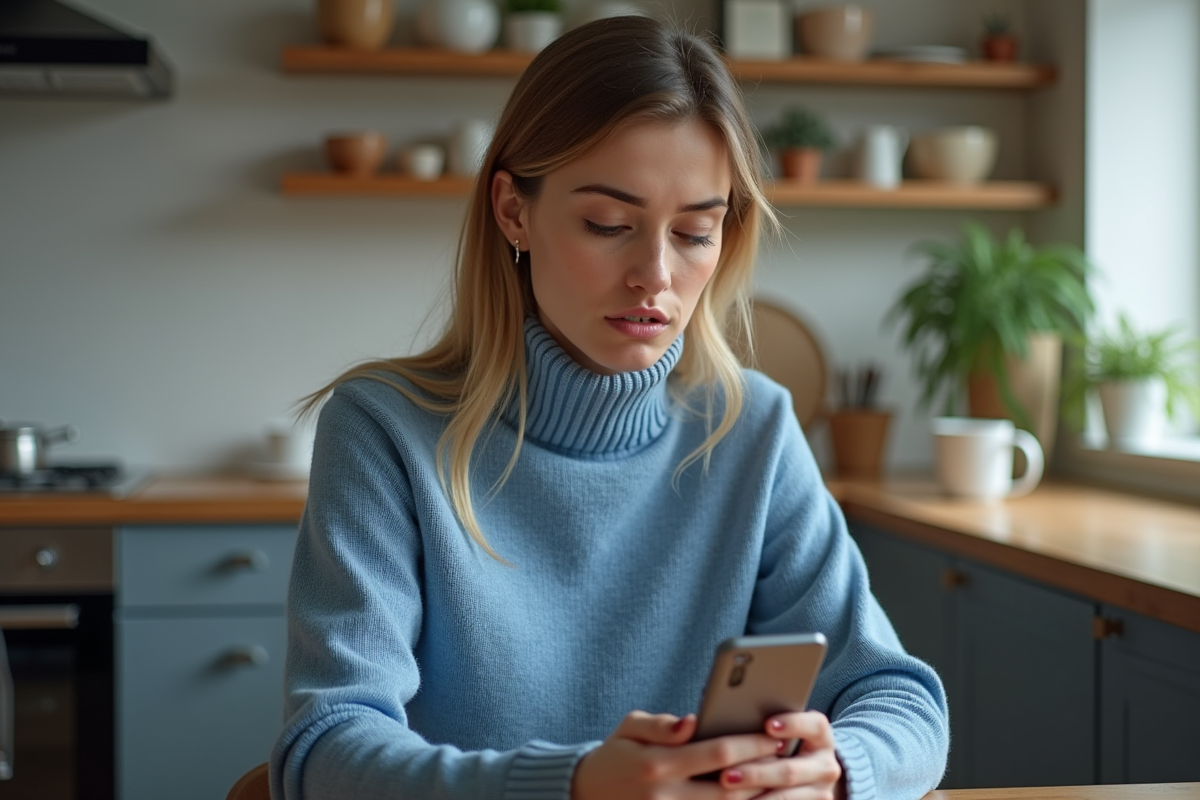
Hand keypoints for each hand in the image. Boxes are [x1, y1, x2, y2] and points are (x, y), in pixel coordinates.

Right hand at [572, 710, 779, 799]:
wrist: (584, 794)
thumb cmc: (615, 755)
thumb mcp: (630, 727)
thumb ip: (661, 725)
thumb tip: (691, 721)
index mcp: (657, 764)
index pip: (716, 754)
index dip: (750, 745)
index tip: (774, 736)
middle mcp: (666, 796)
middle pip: (729, 790)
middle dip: (761, 774)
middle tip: (785, 760)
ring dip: (754, 798)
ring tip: (777, 782)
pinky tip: (751, 799)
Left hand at [714, 711, 843, 799]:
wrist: (809, 777)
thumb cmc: (782, 745)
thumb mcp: (782, 732)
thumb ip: (765, 727)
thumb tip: (731, 720)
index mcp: (820, 735)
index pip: (814, 726)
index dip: (792, 724)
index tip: (768, 726)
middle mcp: (825, 764)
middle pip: (790, 771)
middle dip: (756, 774)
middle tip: (727, 775)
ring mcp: (822, 792)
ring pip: (786, 796)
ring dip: (756, 797)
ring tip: (729, 793)